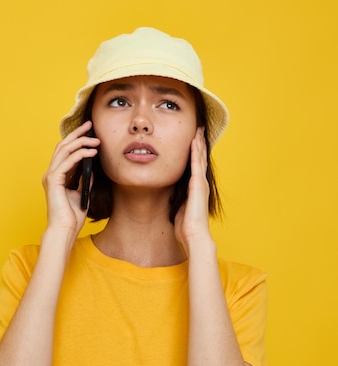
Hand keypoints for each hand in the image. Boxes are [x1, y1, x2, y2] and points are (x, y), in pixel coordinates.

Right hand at [42, 121, 99, 234]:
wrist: (65, 230)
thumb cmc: (72, 217)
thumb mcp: (82, 194)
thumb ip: (84, 181)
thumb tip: (91, 170)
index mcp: (57, 176)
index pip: (65, 151)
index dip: (76, 139)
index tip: (89, 131)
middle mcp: (51, 173)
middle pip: (63, 146)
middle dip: (77, 133)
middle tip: (90, 124)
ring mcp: (51, 176)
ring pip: (64, 150)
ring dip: (80, 141)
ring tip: (95, 139)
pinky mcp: (54, 180)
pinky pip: (68, 161)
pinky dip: (80, 154)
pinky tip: (91, 151)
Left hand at [174, 127, 211, 252]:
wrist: (194, 235)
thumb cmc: (185, 227)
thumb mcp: (177, 209)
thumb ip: (174, 200)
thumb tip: (166, 196)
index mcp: (195, 189)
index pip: (194, 167)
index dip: (194, 154)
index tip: (191, 141)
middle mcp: (200, 184)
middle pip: (200, 159)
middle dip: (199, 144)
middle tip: (198, 129)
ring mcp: (200, 183)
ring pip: (200, 158)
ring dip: (199, 143)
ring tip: (198, 129)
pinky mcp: (198, 184)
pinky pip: (197, 163)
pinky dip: (196, 151)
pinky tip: (194, 140)